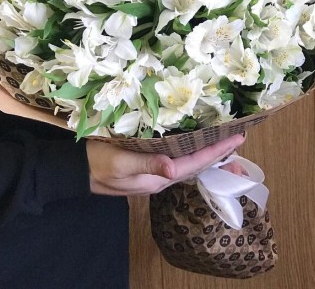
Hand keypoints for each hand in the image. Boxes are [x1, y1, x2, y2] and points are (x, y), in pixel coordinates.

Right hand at [86, 133, 245, 195]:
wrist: (76, 170)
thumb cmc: (97, 163)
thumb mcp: (120, 164)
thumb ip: (147, 165)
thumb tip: (173, 168)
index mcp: (158, 177)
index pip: (194, 163)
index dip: (217, 151)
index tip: (238, 138)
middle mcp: (160, 177)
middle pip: (196, 165)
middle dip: (218, 152)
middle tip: (238, 137)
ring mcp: (154, 172)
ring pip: (188, 163)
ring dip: (207, 152)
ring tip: (224, 140)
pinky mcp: (147, 165)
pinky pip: (177, 158)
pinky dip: (190, 150)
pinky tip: (194, 142)